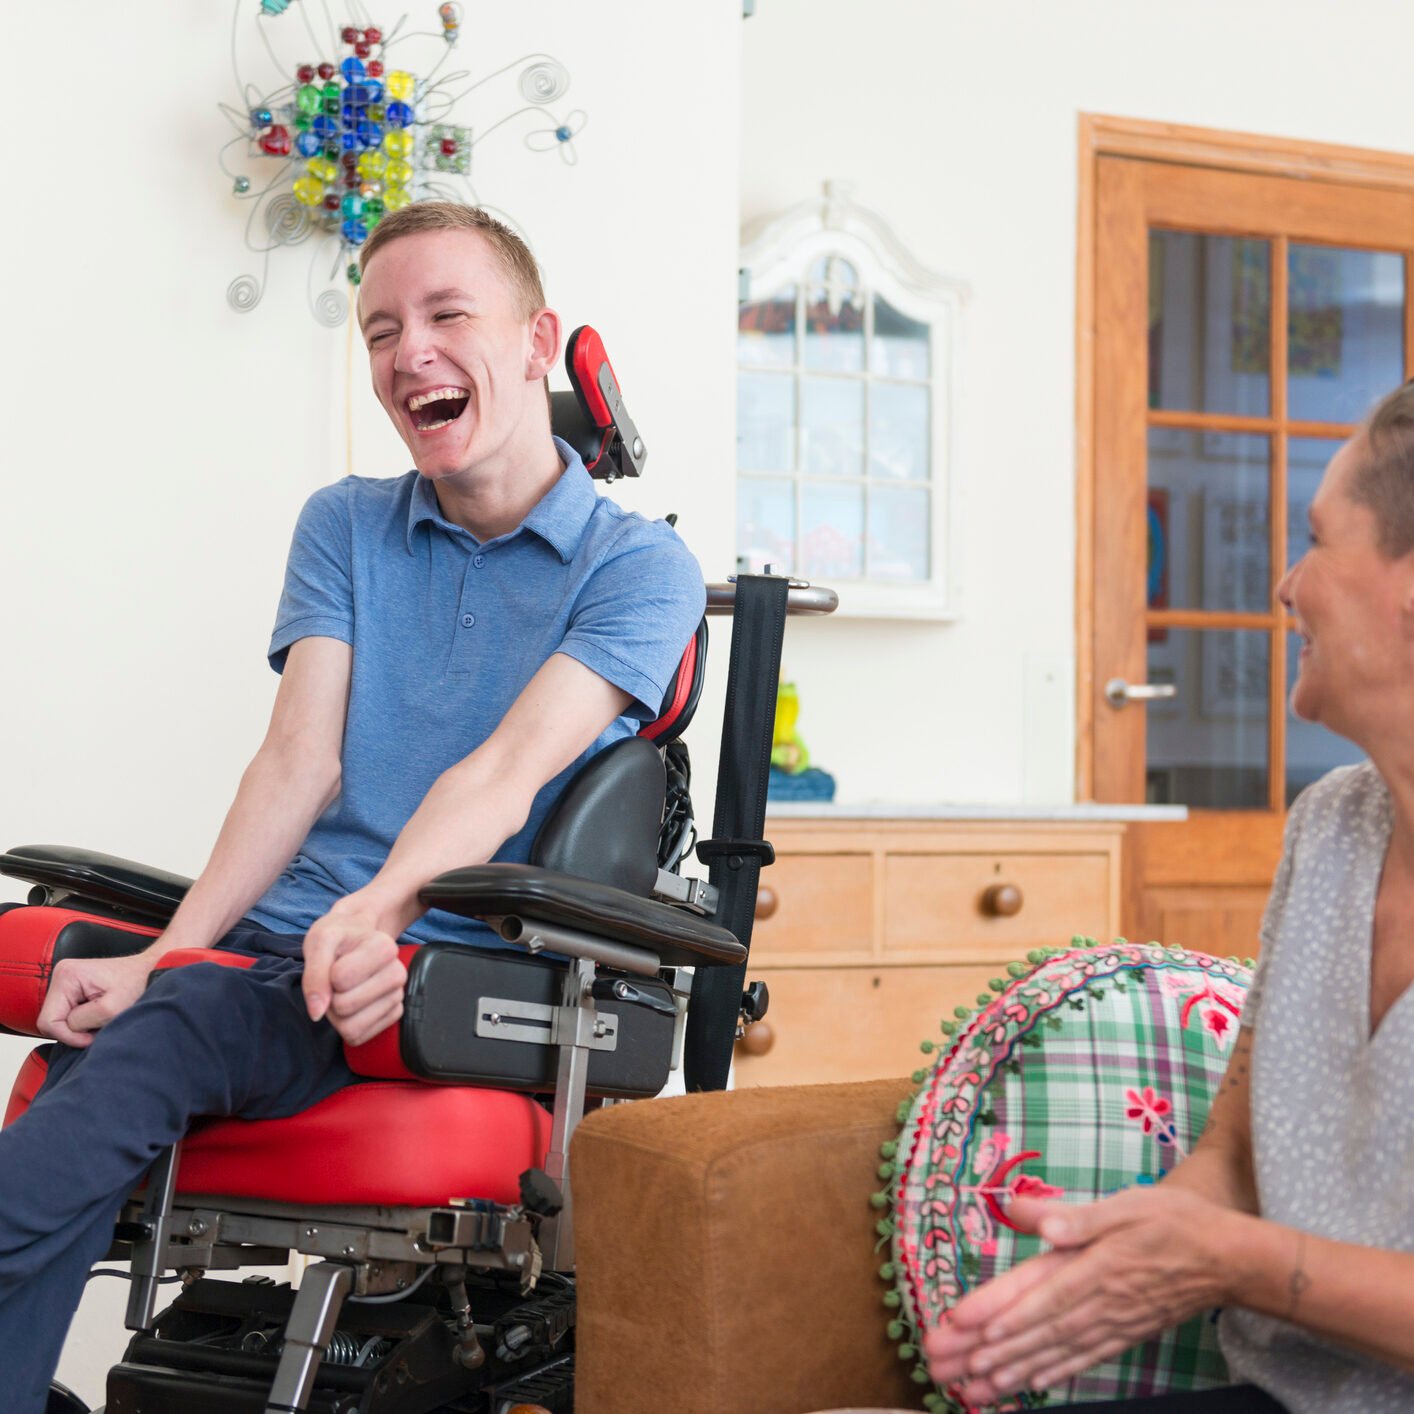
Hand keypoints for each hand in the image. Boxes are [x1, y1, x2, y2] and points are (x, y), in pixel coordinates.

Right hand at [37, 950, 156, 1047]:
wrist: (155, 970)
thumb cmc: (140, 984)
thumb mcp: (112, 1009)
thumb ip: (81, 1021)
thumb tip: (68, 1029)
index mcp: (67, 976)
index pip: (48, 1022)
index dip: (69, 1036)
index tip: (92, 1036)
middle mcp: (62, 975)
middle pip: (52, 1021)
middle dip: (75, 1030)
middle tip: (101, 1026)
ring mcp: (67, 982)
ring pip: (61, 1020)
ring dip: (81, 1026)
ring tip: (103, 1019)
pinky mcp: (75, 989)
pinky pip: (69, 1015)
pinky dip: (84, 1021)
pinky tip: (101, 1015)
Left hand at [302, 903, 406, 1045]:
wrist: (356, 937)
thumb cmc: (338, 939)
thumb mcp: (319, 943)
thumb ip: (314, 976)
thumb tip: (317, 1014)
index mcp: (384, 948)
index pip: (340, 979)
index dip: (326, 974)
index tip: (333, 962)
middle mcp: (398, 973)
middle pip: (345, 1006)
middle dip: (330, 998)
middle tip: (333, 981)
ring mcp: (397, 996)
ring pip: (352, 1028)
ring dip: (336, 1016)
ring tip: (342, 993)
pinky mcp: (393, 1015)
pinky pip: (360, 1037)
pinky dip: (347, 1026)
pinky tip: (352, 1005)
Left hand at [923, 1187, 1239, 1403]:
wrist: (1228, 1258)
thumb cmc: (1174, 1222)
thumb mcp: (1125, 1205)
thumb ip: (1074, 1215)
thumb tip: (1026, 1213)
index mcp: (1093, 1266)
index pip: (1037, 1292)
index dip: (998, 1310)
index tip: (960, 1325)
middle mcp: (1098, 1302)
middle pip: (1035, 1329)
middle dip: (988, 1349)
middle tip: (946, 1365)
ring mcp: (1112, 1324)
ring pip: (1054, 1351)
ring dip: (1012, 1369)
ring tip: (974, 1386)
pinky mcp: (1125, 1334)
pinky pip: (1083, 1359)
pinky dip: (1054, 1372)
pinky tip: (1029, 1383)